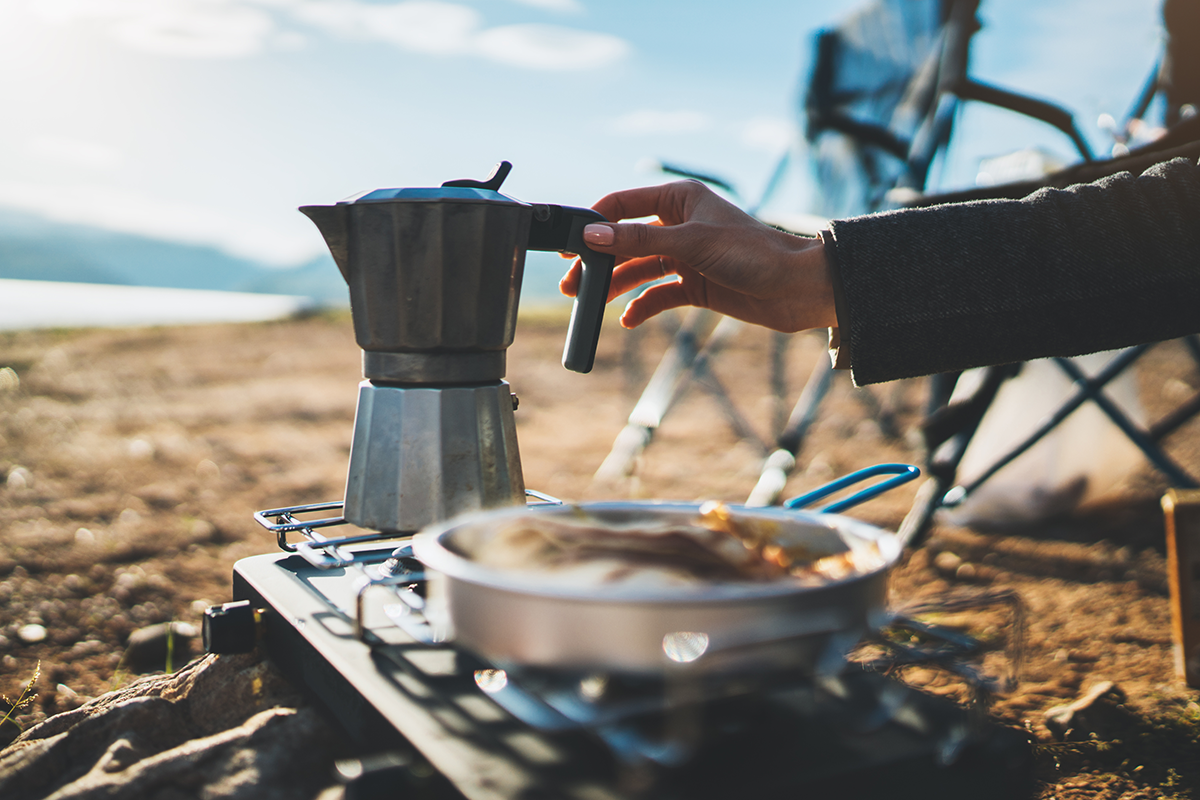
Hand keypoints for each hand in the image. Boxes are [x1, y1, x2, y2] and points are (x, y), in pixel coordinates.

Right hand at [559, 180, 835, 331]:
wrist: (796, 289)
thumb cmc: (754, 253)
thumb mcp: (689, 244)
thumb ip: (637, 241)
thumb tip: (592, 236)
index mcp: (679, 199)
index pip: (623, 204)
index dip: (594, 222)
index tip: (568, 244)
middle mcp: (680, 225)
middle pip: (626, 241)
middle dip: (600, 261)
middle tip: (572, 284)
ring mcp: (687, 257)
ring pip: (639, 269)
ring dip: (615, 285)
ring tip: (591, 302)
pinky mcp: (695, 285)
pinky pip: (658, 294)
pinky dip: (642, 306)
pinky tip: (628, 319)